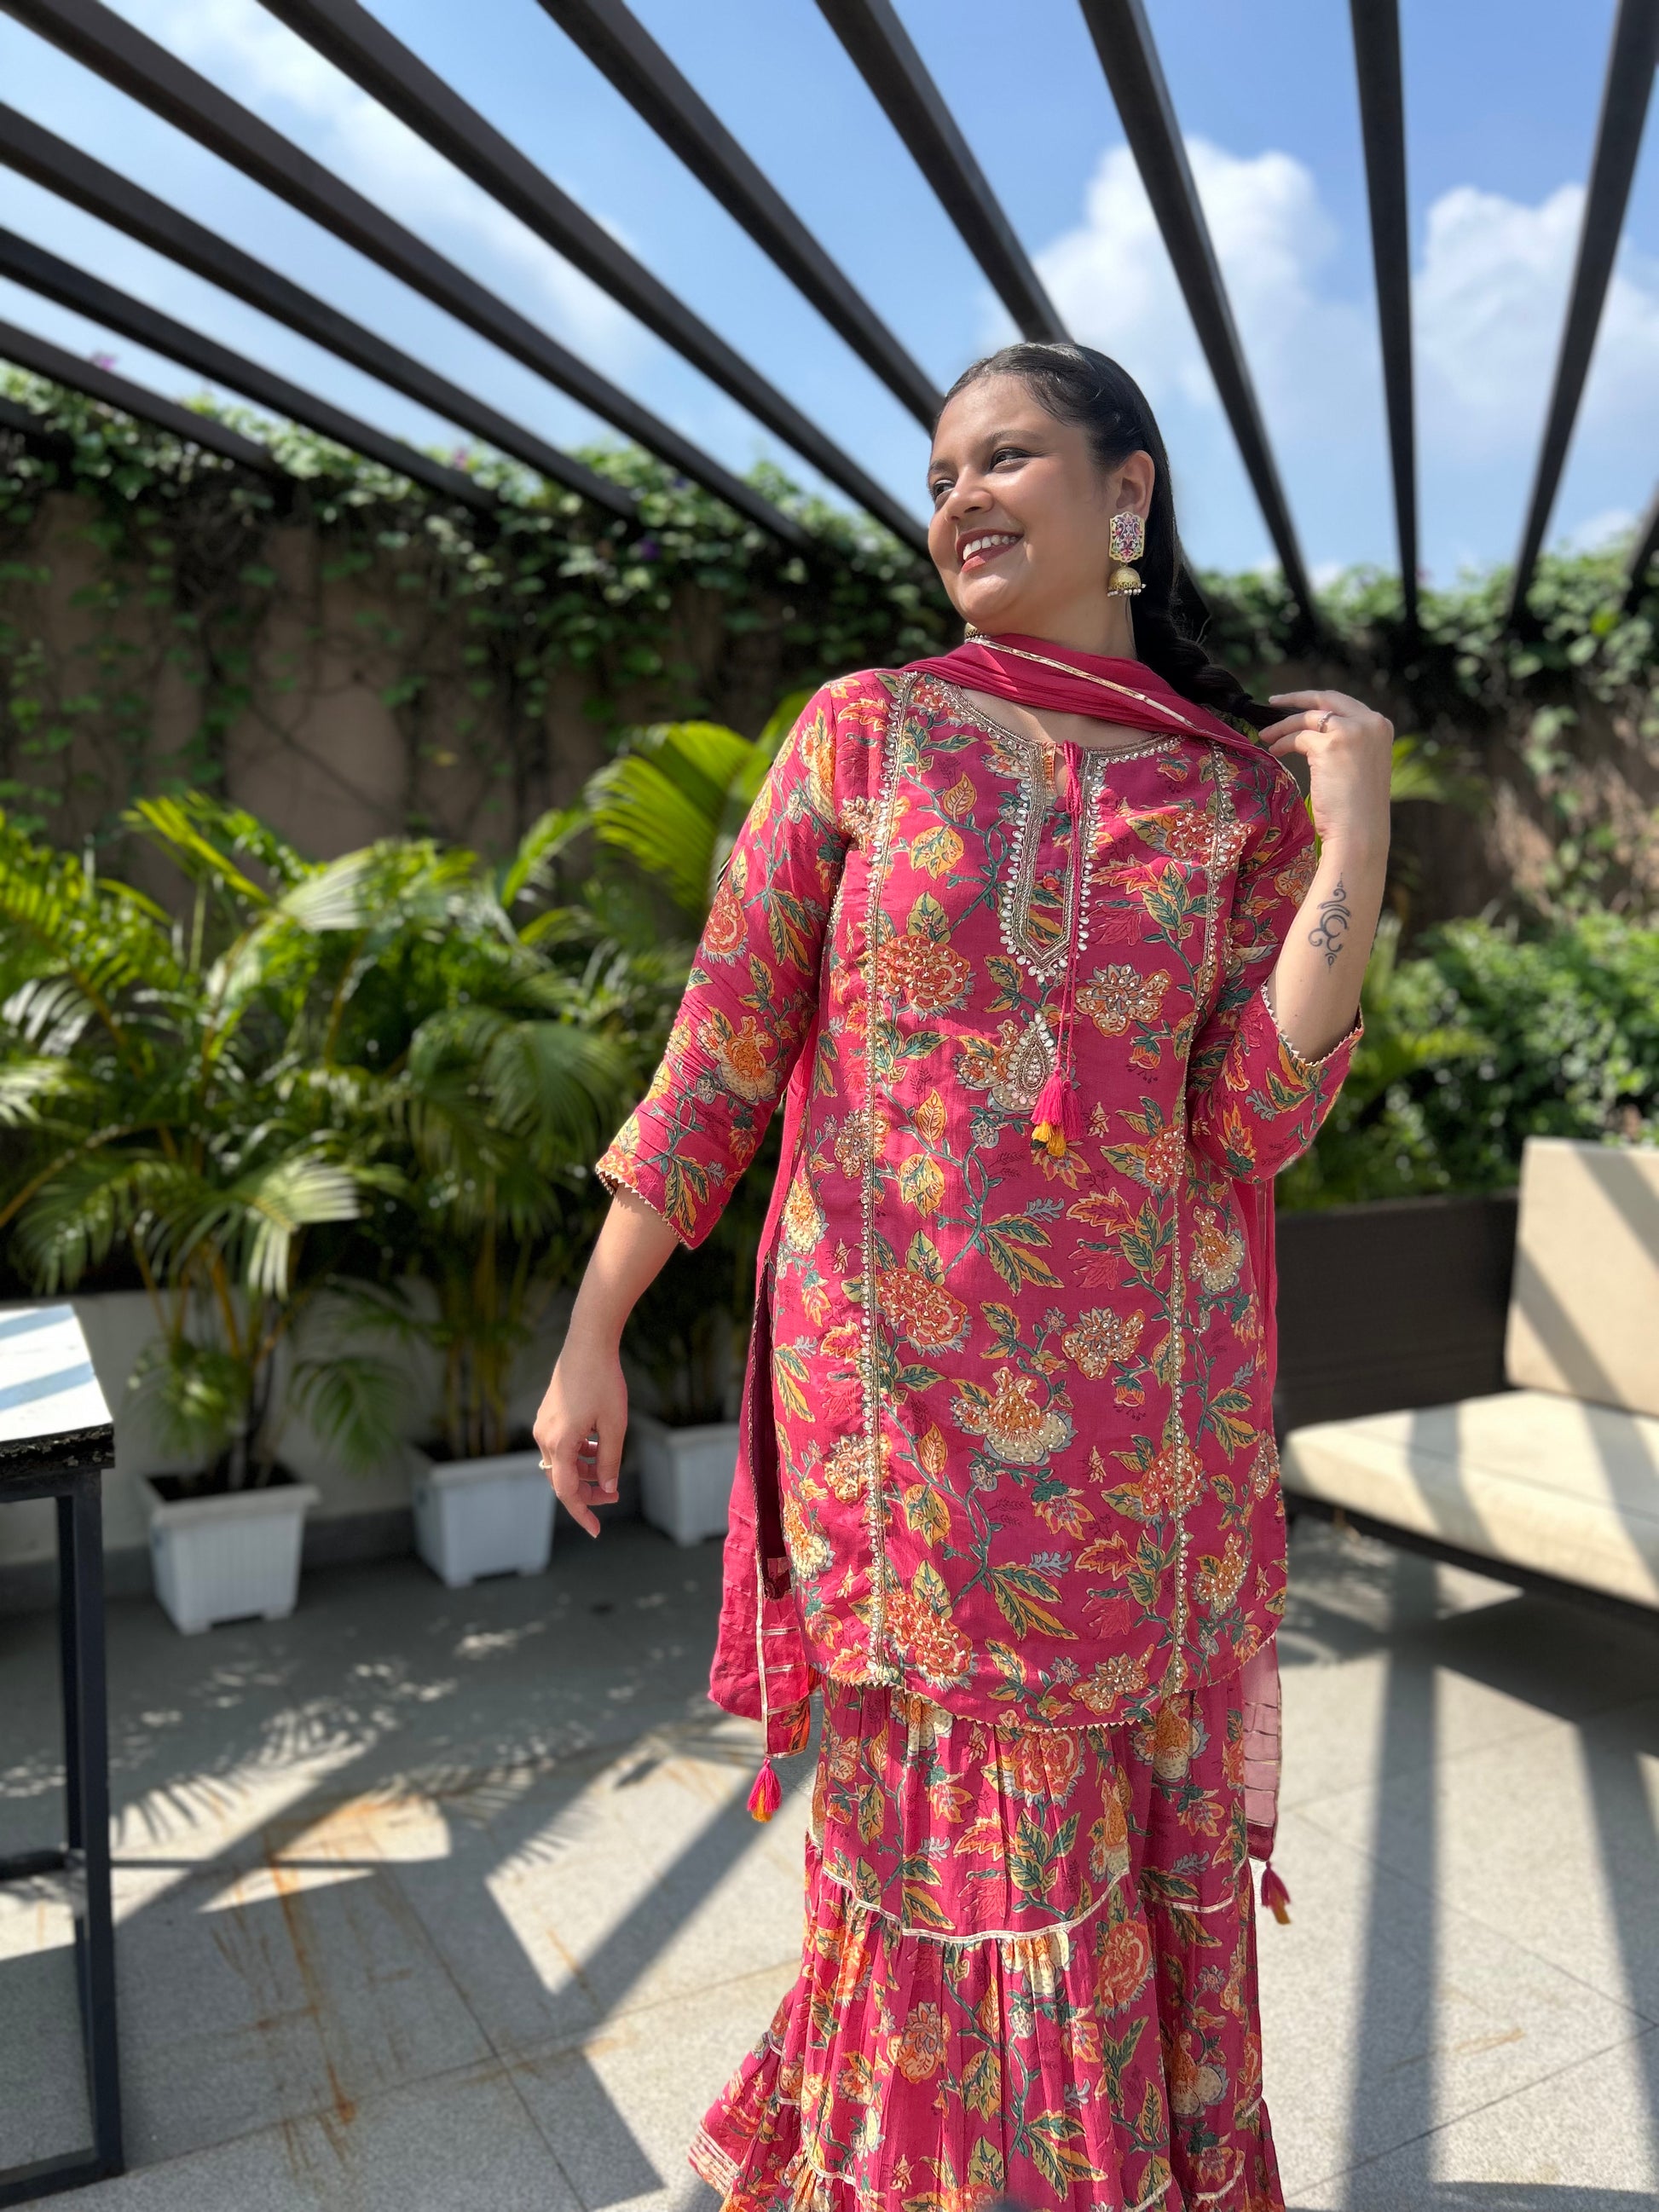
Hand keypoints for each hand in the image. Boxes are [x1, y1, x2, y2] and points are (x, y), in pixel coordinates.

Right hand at [533, 1330, 627, 1538]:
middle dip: (587, 1493)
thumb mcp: (615, 1426)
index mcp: (560, 1443)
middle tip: (613, 1496)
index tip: (596, 1530)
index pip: (567, 1492)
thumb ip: (610, 1461)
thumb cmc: (604, 1382)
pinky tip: (597, 1448)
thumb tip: (608, 1489)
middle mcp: (544, 1438)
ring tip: (608, 1472)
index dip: (582, 1513)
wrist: (588, 1344)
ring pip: (561, 1464)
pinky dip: (578, 1455)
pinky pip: (560, 1447)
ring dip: (584, 1472)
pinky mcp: (547, 1416)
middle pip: (562, 1480)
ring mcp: (542, 1426)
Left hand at [1260, 688, 1392, 854]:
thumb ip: (1348, 744)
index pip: (1344, 703)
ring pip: (1308, 717)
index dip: (1318, 703)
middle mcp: (1370, 723)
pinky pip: (1298, 736)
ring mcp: (1350, 731)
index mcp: (1381, 727)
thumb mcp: (1361, 765)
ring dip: (1283, 725)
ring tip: (1266, 736)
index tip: (1298, 703)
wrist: (1360, 831)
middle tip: (1273, 702)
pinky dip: (1283, 742)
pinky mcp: (1329, 745)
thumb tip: (1317, 735)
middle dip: (1297, 698)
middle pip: (1326, 699)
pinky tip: (1275, 751)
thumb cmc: (1359, 808)